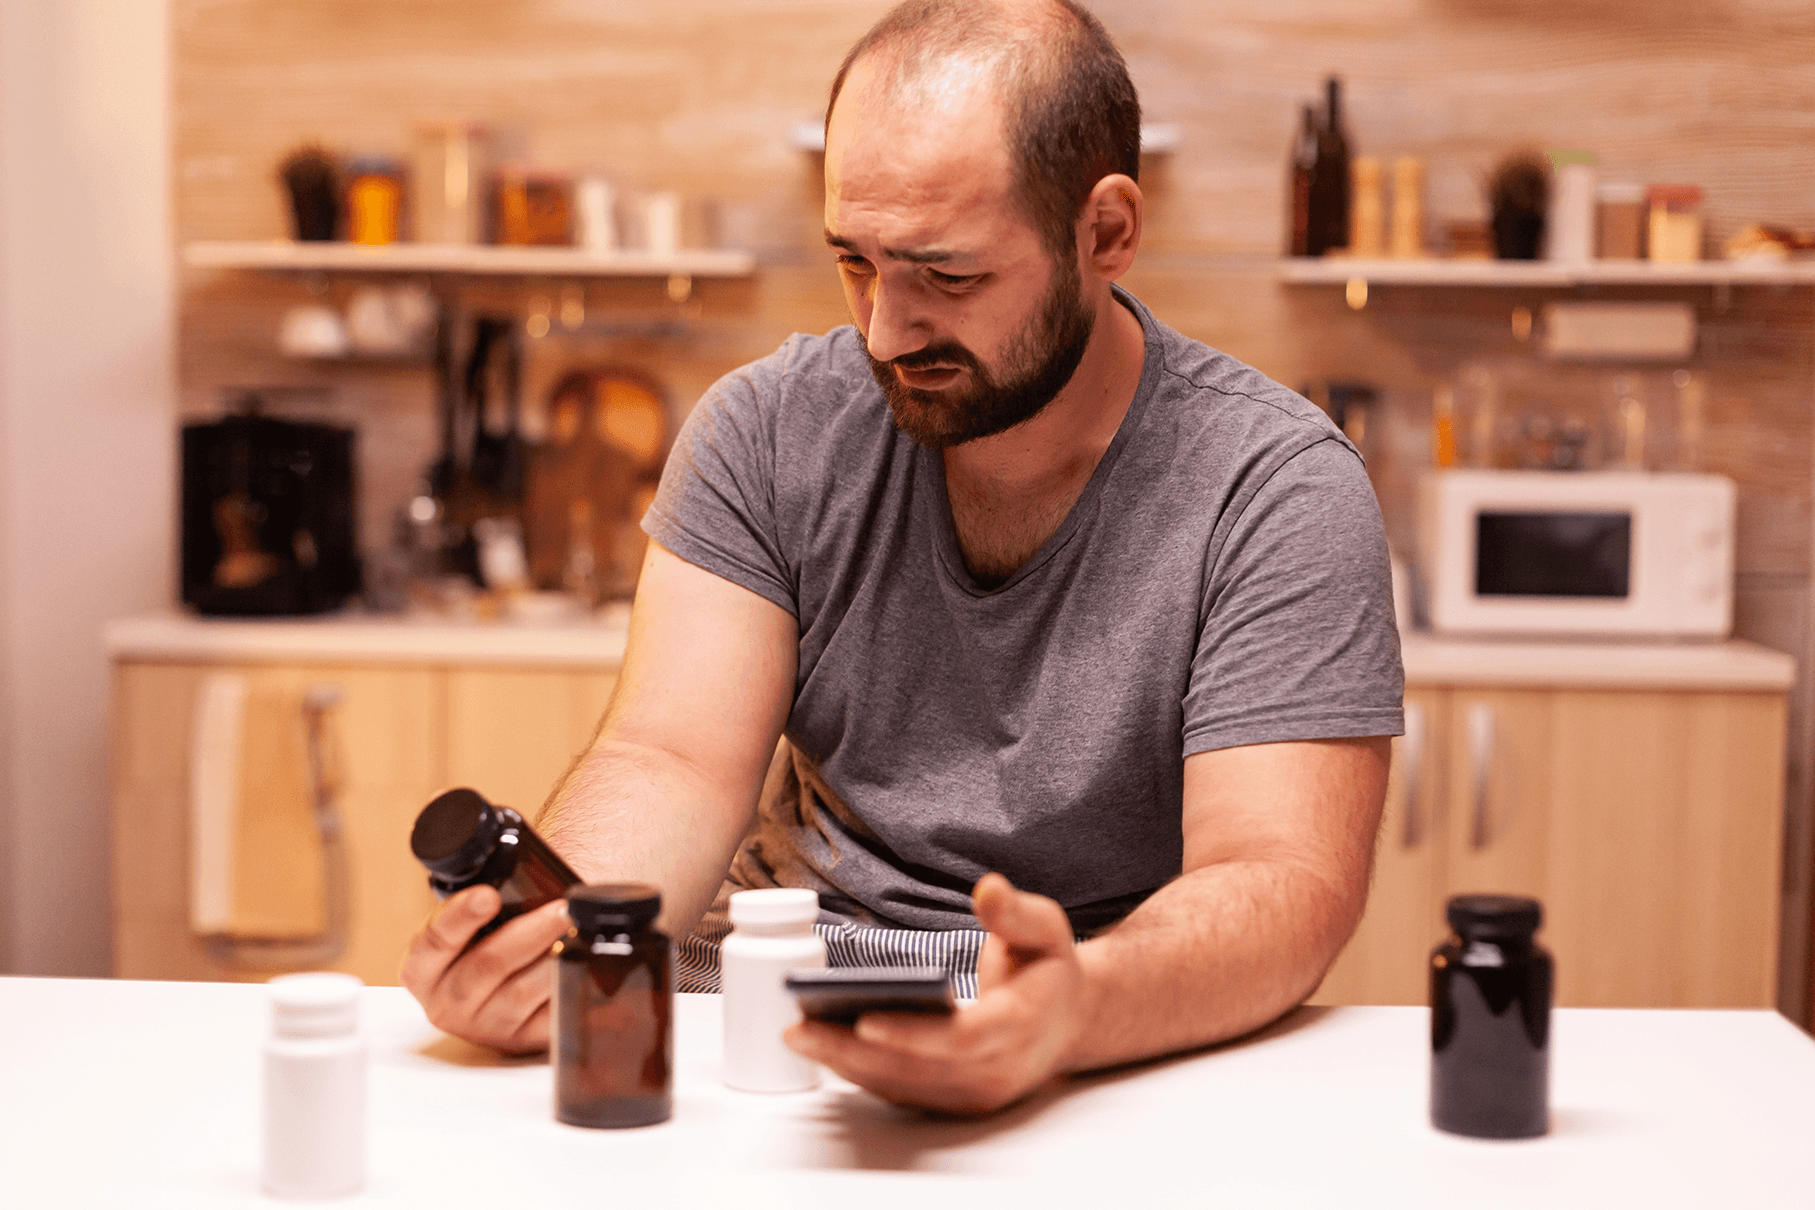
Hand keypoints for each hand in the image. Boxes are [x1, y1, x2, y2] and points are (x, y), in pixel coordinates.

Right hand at [399, 887, 570, 1054]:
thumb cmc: (483, 943)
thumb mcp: (466, 925)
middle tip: (561, 910)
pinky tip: (586, 966)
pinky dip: (569, 988)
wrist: (498, 992)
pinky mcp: (523, 1041)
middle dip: (529, 933)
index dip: (460, 916)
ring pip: (522, 992)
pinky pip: (550, 1016)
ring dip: (554, 959)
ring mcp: (486, 1027)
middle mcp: (447, 1003)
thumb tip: (520, 867)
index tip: (488, 895)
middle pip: (487, 966)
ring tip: (580, 933)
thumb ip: (478, 901)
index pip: (433, 940)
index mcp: (422, 969)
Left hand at [783, 872, 1089, 1113]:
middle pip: (918, 1071)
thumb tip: (988, 888)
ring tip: (796, 1033)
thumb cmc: (1048, 970)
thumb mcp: (1047, 929)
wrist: (1068, 1023)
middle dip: (854, 1052)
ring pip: (902, 1086)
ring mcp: (973, 1093)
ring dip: (846, 1064)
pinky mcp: (953, 1100)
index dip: (913, 1034)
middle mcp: (996, 1070)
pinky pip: (900, 1091)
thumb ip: (1016, 912)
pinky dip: (859, 1071)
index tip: (864, 1019)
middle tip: (798, 1028)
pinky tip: (822, 1044)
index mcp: (1021, 1026)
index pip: (962, 1039)